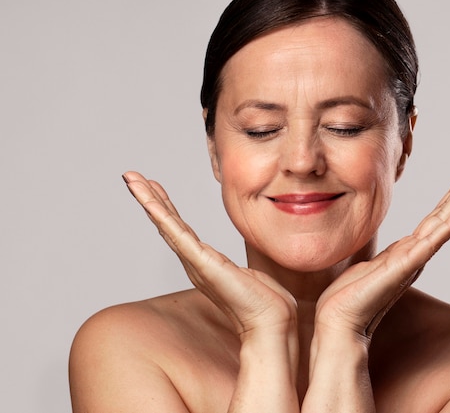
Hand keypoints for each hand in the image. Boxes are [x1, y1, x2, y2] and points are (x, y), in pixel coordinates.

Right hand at [122, 172, 297, 338]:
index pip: (180, 229)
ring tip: (131, 180)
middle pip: (167, 224)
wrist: (271, 321)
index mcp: (205, 262)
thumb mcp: (250, 276)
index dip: (166, 207)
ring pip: (167, 225)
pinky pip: (178, 235)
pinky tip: (148, 201)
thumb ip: (242, 269)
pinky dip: (161, 216)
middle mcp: (195, 262)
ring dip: (148, 201)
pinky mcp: (203, 263)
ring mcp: (196, 262)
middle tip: (131, 176)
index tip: (154, 186)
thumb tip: (249, 268)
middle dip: (148, 198)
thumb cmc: (266, 302)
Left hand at [314, 166, 449, 340]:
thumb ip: (386, 254)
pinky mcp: (402, 269)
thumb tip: (390, 246)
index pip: (435, 217)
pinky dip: (448, 229)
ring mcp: (411, 261)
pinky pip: (428, 245)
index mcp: (408, 251)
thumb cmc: (351, 294)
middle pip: (445, 217)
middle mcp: (415, 255)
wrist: (337, 320)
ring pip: (442, 226)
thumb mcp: (372, 264)